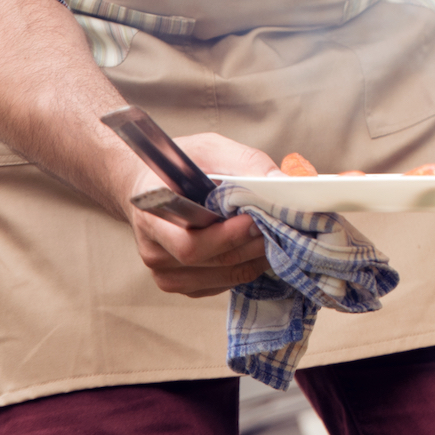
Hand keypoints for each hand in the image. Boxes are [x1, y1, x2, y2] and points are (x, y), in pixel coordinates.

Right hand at [121, 132, 274, 298]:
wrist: (154, 185)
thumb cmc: (182, 165)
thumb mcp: (210, 150)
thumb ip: (244, 163)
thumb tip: (282, 182)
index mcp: (153, 218)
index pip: (191, 244)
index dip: (229, 236)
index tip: (257, 219)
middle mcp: (155, 252)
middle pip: (214, 261)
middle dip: (254, 244)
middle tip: (280, 224)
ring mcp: (167, 274)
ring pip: (225, 276)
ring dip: (257, 257)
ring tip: (274, 233)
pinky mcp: (184, 284)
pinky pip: (224, 283)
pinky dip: (248, 266)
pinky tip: (257, 245)